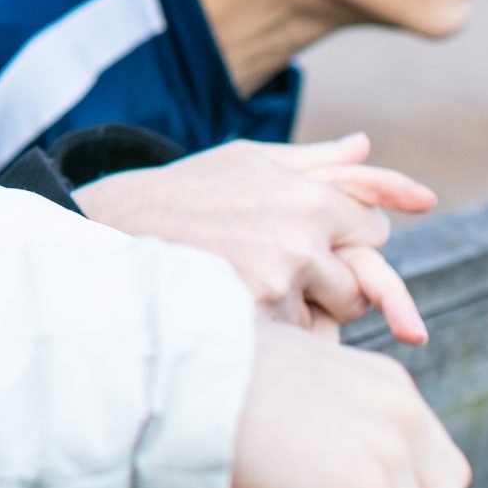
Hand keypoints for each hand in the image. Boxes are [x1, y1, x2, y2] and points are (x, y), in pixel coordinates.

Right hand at [73, 135, 434, 342]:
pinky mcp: (254, 322)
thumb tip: (365, 144)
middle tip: (279, 264)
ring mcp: (278, 286)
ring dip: (307, 310)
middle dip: (334, 279)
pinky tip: (238, 307)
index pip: (374, 229)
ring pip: (332, 317)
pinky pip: (298, 342)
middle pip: (364, 282)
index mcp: (308, 197)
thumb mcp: (247, 160)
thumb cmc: (185, 191)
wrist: (113, 228)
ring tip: (250, 284)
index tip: (308, 232)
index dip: (344, 234)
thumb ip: (317, 159)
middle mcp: (301, 241)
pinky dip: (278, 333)